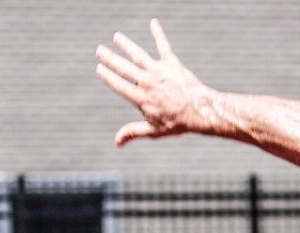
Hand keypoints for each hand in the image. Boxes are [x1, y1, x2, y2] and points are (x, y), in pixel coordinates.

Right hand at [96, 20, 210, 145]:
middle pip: (124, 67)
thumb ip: (134, 132)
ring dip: (126, 45)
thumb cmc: (178, 123)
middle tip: (100, 50)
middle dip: (110, 58)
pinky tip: (154, 22)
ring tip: (117, 37)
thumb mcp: (154, 131)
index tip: (99, 69)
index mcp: (140, 98)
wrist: (200, 112)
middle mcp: (146, 82)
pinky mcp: (171, 63)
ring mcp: (158, 71)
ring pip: (138, 54)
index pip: (119, 85)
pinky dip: (158, 33)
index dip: (108, 77)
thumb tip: (116, 142)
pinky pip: (163, 45)